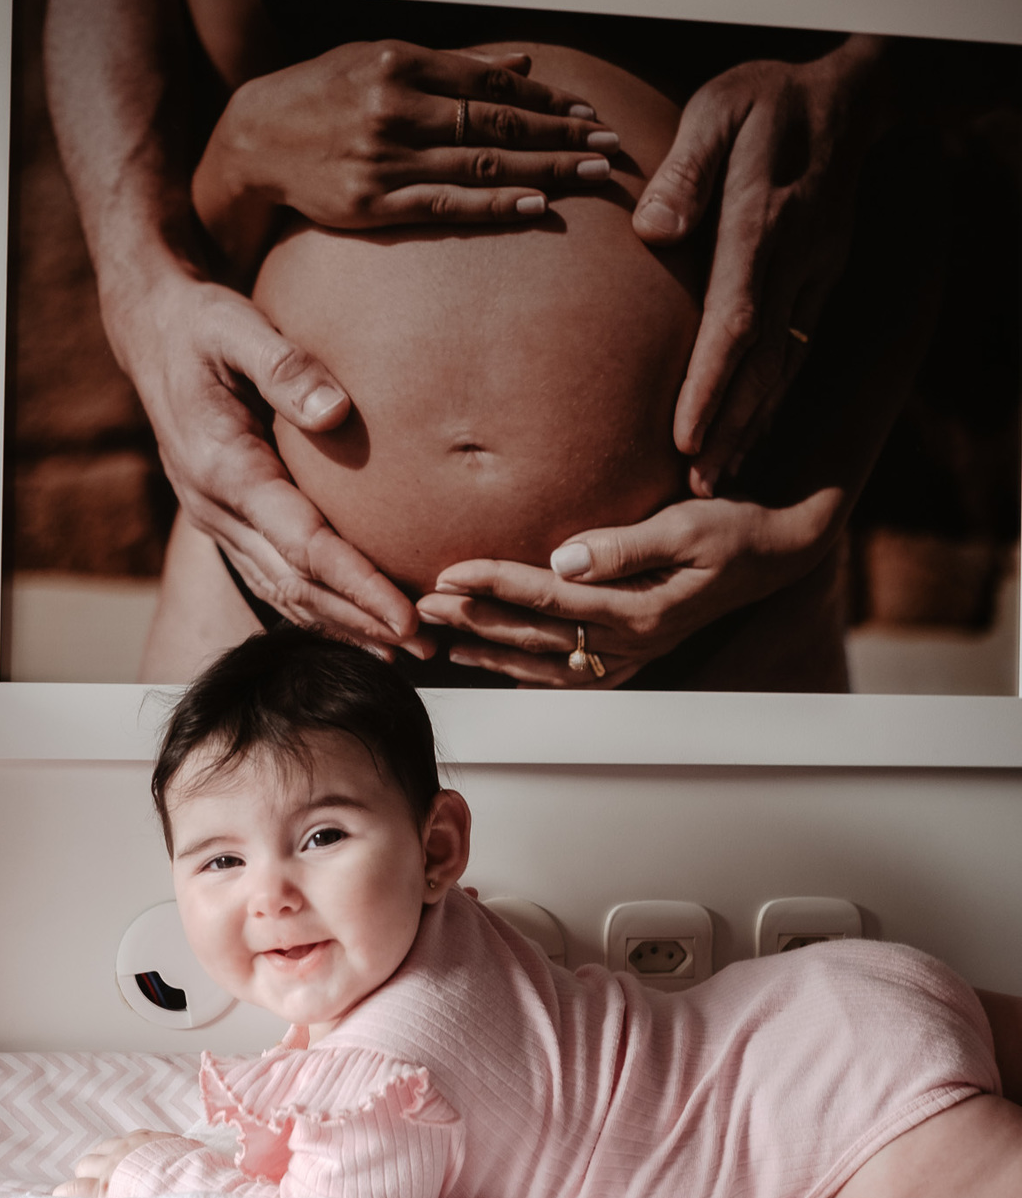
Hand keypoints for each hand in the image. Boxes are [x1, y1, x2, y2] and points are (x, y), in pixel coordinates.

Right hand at [53, 1130, 174, 1197]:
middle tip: (92, 1188)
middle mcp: (111, 1164)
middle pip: (83, 1164)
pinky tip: (127, 1155)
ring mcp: (127, 1146)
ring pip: (100, 1147)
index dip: (64, 1196)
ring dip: (100, 1158)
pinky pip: (123, 1138)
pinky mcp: (144, 1136)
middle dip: (84, 1175)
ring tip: (107, 1170)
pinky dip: (121, 1147)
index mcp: (104, 1190)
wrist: (193, 1181)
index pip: (70, 1190)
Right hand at [104, 264, 428, 658]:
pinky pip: (274, 577)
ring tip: (405, 651)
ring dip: (344, 626)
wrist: (149, 331)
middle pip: (296, 585)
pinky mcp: (227, 520)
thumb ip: (284, 366)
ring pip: (283, 592)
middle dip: (361, 621)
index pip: (302, 544)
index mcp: (223, 468)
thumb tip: (335, 411)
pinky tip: (359, 625)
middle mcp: (216, 508)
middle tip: (428, 648)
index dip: (356, 584)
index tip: (406, 615)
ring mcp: (218, 520)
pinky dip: (319, 608)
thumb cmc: (200, 324)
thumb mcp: (237, 327)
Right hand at [192, 41, 620, 255]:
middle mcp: (395, 106)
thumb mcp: (379, 59)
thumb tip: (524, 62)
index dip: (548, 97)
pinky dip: (494, 204)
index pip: (492, 82)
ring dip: (545, 168)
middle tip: (611, 146)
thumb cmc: (323, 95)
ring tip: (593, 173)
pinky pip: (446, 204)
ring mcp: (385, 157)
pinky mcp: (373, 203)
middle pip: (498, 121)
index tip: (591, 111)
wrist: (253, 141)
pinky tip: (535, 206)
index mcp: (399, 61)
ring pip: (481, 161)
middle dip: (562, 133)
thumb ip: (453, 64)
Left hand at [415, 493, 839, 685]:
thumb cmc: (733, 529)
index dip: (494, 582)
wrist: (774, 554)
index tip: (449, 571)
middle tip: (423, 605)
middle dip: (475, 618)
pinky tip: (492, 659)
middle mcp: (631, 642)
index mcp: (640, 610)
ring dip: (490, 648)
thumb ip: (624, 544)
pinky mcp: (631, 652)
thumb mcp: (687, 524)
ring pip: (544, 661)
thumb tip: (564, 556)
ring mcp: (631, 653)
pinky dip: (523, 668)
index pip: (550, 596)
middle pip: (536, 633)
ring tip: (441, 637)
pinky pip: (567, 672)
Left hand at [632, 36, 892, 491]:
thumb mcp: (721, 108)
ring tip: (713, 482)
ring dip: (750, 426)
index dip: (711, 383)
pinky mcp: (819, 283)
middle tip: (695, 488)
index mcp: (765, 222)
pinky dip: (771, 402)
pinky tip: (748, 438)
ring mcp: (815, 277)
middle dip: (729, 428)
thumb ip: (686, 168)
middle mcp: (797, 261)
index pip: (736, 318)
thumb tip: (654, 230)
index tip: (684, 435)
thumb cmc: (766, 99)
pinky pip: (794, 354)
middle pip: (762, 362)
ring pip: (783, 366)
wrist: (849, 98)